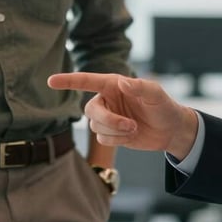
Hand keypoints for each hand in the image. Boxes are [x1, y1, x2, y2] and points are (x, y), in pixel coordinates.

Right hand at [47, 72, 198, 158]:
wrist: (170, 130)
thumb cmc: (164, 106)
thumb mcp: (156, 94)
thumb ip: (140, 87)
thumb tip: (122, 83)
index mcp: (114, 84)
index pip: (87, 81)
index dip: (68, 81)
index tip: (51, 81)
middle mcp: (107, 99)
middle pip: (91, 110)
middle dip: (108, 120)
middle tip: (131, 125)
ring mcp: (108, 117)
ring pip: (96, 126)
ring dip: (116, 131)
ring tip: (135, 128)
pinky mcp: (110, 133)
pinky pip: (103, 138)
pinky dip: (117, 140)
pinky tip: (131, 136)